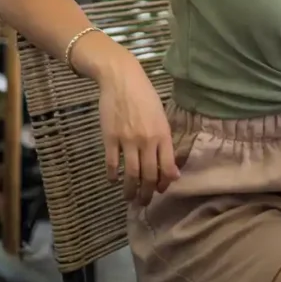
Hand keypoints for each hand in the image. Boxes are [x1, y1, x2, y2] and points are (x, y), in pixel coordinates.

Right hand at [98, 57, 179, 203]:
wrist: (121, 79)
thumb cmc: (144, 95)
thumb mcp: (160, 115)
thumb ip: (165, 140)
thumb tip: (170, 167)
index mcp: (162, 134)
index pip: (167, 167)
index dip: (164, 183)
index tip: (160, 190)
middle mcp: (147, 140)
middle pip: (149, 175)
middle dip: (147, 193)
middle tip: (143, 202)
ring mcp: (128, 140)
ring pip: (131, 174)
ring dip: (130, 190)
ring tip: (129, 197)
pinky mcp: (110, 138)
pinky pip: (112, 164)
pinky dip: (113, 176)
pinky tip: (114, 180)